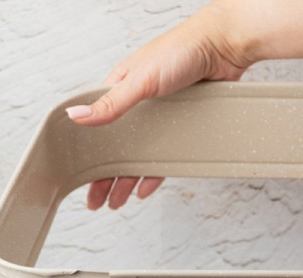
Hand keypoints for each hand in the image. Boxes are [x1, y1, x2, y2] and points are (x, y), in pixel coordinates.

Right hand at [65, 2, 252, 209]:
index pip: (98, 130)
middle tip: (96, 202)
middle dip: (104, 178)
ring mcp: (160, 119)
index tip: (82, 178)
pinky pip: (163, 159)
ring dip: (126, 182)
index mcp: (121, 90)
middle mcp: (138, 107)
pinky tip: (143, 190)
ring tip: (116, 203)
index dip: (89, 157)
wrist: (226, 47)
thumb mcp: (141, 80)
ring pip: (138, 158)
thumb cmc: (183, 50)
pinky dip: (152, 176)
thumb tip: (76, 116)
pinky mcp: (180, 127)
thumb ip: (111, 103)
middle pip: (116, 150)